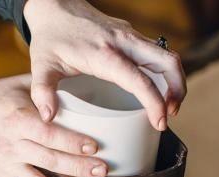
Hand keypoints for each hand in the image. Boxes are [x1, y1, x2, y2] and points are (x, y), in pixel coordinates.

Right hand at [0, 75, 107, 176]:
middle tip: (104, 170)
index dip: (72, 142)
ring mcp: (5, 165)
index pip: (49, 134)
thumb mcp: (21, 83)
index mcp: (18, 120)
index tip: (95, 146)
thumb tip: (87, 80)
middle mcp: (11, 145)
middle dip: (77, 167)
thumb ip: (48, 86)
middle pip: (49, 160)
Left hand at [23, 0, 186, 129]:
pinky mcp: (131, 37)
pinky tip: (156, 91)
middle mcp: (123, 42)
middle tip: (170, 116)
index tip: (160, 122)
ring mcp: (130, 37)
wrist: (55, 8)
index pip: (139, 79)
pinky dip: (164, 73)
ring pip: (166, 56)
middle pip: (166, 62)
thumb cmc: (49, 38)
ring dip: (175, 81)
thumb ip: (42, 92)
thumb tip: (48, 117)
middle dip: (177, 90)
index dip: (154, 102)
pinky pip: (156, 54)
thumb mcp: (41, 66)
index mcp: (104, 54)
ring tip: (168, 107)